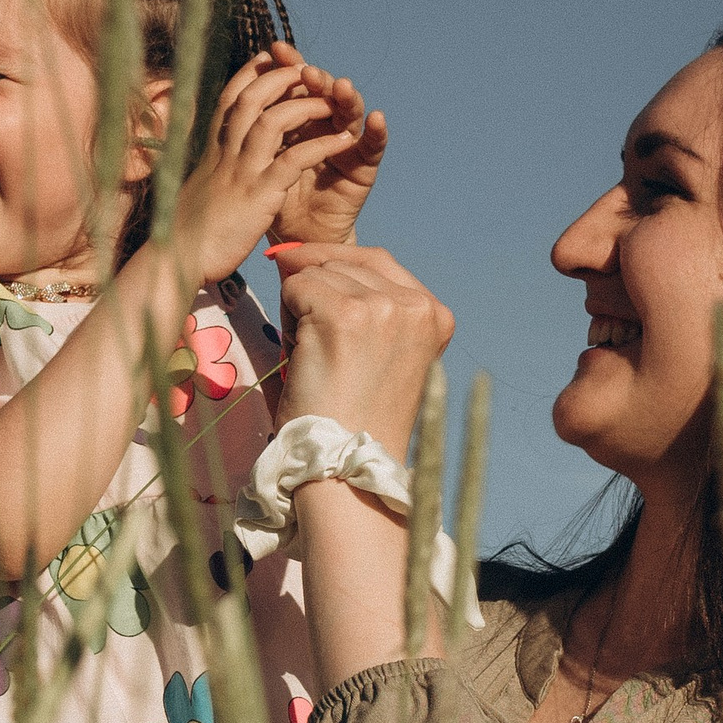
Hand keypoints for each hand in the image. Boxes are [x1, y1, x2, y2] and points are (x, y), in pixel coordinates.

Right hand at [168, 47, 370, 290]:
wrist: (174, 260)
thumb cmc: (184, 231)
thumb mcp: (196, 189)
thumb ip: (209, 169)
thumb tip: (212, 163)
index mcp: (211, 149)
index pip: (231, 97)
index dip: (252, 73)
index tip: (270, 57)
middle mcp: (224, 153)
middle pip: (252, 97)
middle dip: (282, 78)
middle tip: (308, 71)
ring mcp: (241, 171)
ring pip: (274, 120)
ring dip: (306, 106)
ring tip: (331, 104)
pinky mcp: (259, 195)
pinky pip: (295, 159)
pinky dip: (322, 145)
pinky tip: (343, 142)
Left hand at [266, 239, 454, 457]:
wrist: (346, 466)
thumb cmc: (354, 420)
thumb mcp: (381, 353)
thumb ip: (367, 307)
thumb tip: (300, 256)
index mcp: (435, 314)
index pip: (376, 261)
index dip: (335, 266)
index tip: (307, 280)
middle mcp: (416, 305)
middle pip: (344, 261)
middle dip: (318, 292)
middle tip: (316, 346)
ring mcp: (383, 307)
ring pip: (317, 272)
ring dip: (301, 307)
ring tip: (313, 356)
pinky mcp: (344, 314)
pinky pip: (295, 286)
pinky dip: (287, 318)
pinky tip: (302, 355)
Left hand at [267, 60, 385, 249]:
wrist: (292, 240)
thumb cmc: (271, 200)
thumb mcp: (256, 160)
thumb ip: (249, 128)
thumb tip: (218, 90)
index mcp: (295, 119)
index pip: (293, 85)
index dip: (286, 66)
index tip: (274, 49)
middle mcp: (322, 125)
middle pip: (322, 94)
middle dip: (316, 79)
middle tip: (307, 70)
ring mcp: (345, 143)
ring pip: (348, 113)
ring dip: (347, 98)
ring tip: (340, 87)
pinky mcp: (364, 166)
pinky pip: (373, 146)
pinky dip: (377, 132)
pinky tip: (376, 118)